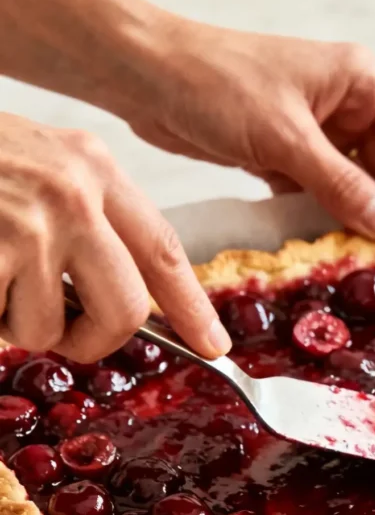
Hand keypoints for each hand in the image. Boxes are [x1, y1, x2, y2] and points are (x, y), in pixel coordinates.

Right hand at [0, 113, 230, 361]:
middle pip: (124, 310)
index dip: (190, 305)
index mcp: (94, 169)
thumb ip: (88, 225)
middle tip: (58, 333)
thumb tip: (129, 302)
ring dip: (12, 322)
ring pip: (46, 328)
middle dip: (90, 339)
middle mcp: (73, 193)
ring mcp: (29, 223)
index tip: (214, 344)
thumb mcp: (40, 170)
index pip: (161, 250)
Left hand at [126, 27, 374, 239]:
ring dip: (371, 229)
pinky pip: (324, 199)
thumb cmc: (213, 82)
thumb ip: (340, 184)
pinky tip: (341, 259)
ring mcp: (318, 136)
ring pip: (362, 190)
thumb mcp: (285, 136)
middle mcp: (347, 108)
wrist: (144, 76)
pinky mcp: (288, 159)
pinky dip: (333, 227)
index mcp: (361, 84)